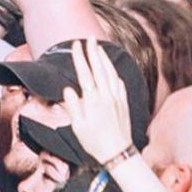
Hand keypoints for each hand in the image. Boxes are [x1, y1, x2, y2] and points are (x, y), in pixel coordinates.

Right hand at [58, 39, 134, 165]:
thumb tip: (68, 89)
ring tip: (99, 48)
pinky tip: (111, 69)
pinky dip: (115, 73)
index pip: (85, 73)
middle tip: (89, 38)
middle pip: (99, 69)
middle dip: (93, 52)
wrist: (118, 154)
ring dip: (105, 59)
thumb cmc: (94, 142)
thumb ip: (73, 106)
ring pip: (111, 73)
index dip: (80, 58)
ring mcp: (117, 99)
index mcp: (93, 101)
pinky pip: (119, 83)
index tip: (76, 45)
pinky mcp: (123, 104)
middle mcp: (106, 97)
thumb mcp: (78, 127)